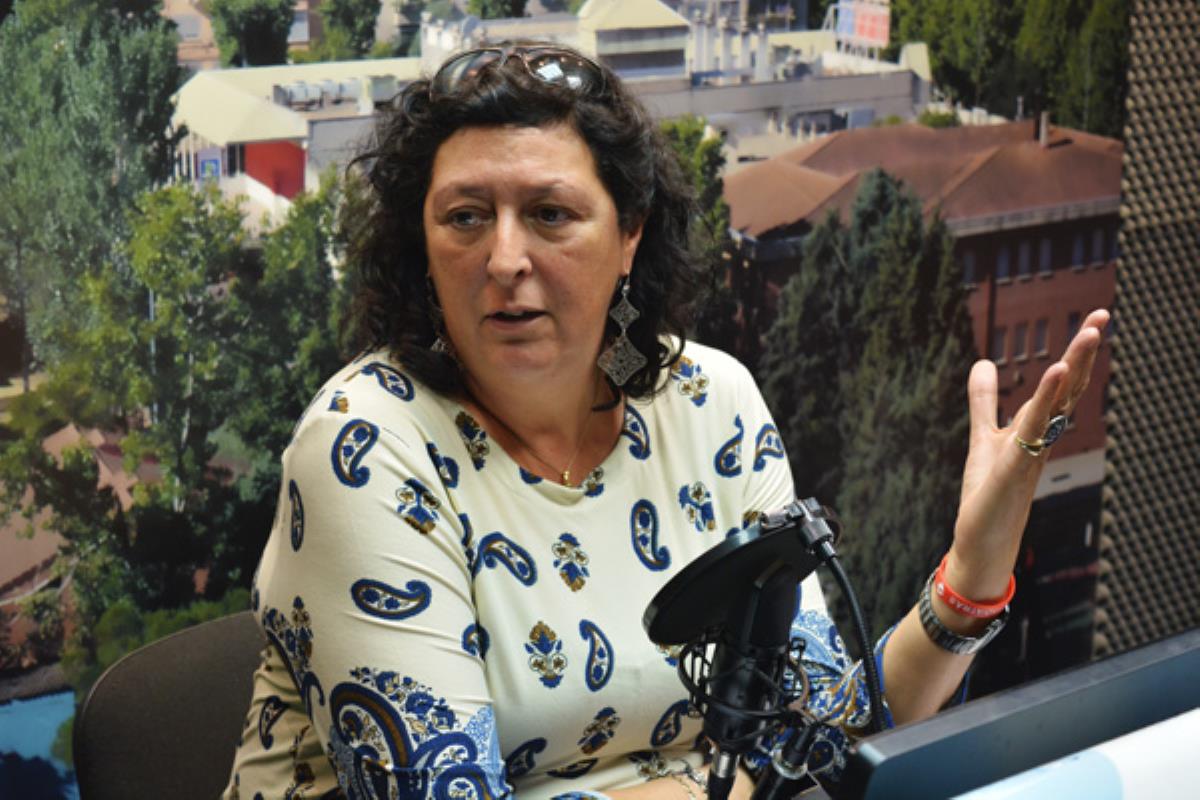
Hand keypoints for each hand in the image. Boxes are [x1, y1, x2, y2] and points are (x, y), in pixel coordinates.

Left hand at [946, 309, 1109, 602]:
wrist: (982, 541)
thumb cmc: (989, 493)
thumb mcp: (984, 435)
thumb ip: (984, 400)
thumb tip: (983, 362)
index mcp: (1039, 427)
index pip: (1064, 383)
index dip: (1079, 352)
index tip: (1097, 317)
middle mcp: (1042, 437)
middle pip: (1069, 389)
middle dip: (1084, 352)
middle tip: (1103, 315)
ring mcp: (1032, 452)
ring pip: (1057, 405)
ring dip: (1074, 369)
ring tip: (1089, 334)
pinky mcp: (1015, 468)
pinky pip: (1033, 430)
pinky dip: (1044, 401)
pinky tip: (1053, 373)